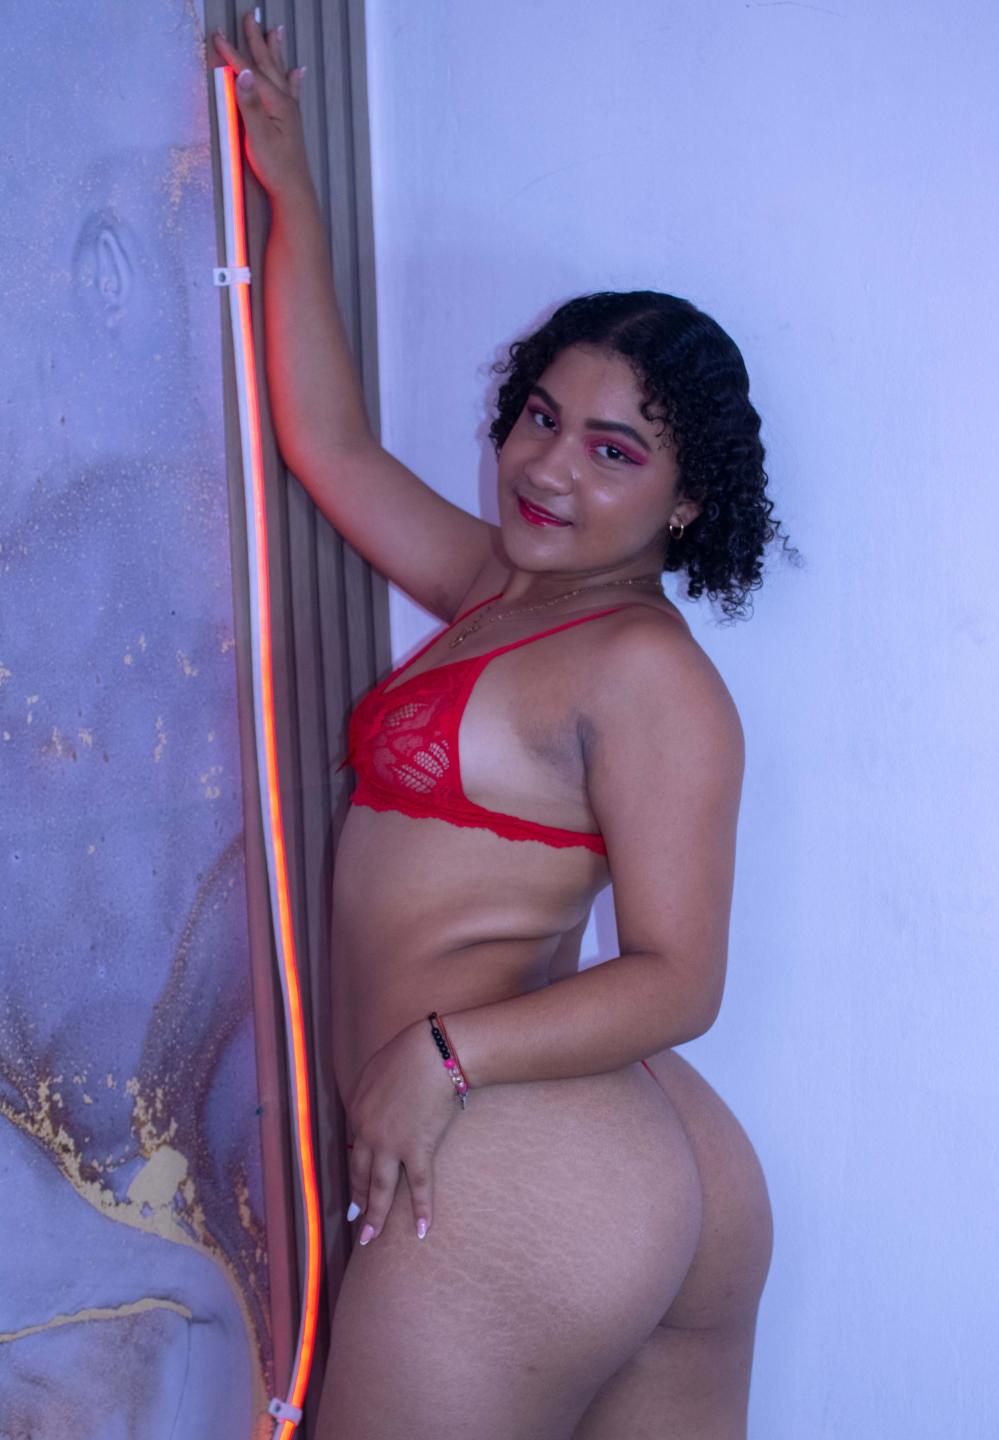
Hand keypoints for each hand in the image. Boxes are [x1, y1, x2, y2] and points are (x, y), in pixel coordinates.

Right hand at [211, 14, 311, 200]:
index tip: (217, 34)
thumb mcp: (258, 135)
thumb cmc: (276, 167)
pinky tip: (297, 71)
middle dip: (256, 39)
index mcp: (275, 102)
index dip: (231, 53)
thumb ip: (249, 104)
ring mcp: (288, 110)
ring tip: (275, 31)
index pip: (249, 71)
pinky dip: (293, 78)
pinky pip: (291, 91)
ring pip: (279, 72)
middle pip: (267, 63)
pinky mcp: (289, 121)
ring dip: (275, 51)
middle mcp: (284, 101)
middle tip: (251, 16)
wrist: (293, 190)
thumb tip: (244, 74)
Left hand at [345, 1019, 462, 1243]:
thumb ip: (369, 1094)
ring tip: (371, 1238)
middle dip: (358, 1201)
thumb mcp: (375, 1072)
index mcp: (357, 1113)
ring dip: (376, 1216)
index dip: (355, 1173)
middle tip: (355, 1221)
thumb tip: (372, 1105)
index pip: (355, 1151)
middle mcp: (369, 1134)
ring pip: (381, 1188)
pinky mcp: (418, 1148)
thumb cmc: (407, 1055)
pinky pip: (419, 1185)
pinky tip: (421, 1230)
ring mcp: (392, 1144)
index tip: (355, 1189)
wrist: (431, 1053)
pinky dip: (421, 1209)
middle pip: (361, 1175)